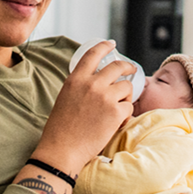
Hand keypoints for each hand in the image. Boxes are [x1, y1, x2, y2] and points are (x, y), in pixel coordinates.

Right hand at [34, 41, 134, 174]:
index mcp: (76, 79)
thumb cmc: (61, 128)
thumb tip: (96, 82)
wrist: (62, 149)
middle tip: (131, 71)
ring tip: (117, 109)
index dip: (104, 46)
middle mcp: (91, 84)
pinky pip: (129, 107)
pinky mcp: (116, 112)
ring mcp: (105, 97)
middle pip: (117, 67)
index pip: (92, 54)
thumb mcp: (65, 98)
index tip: (111, 44)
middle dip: (127, 67)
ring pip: (126, 87)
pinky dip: (125, 115)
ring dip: (125, 97)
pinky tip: (116, 123)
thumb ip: (80, 86)